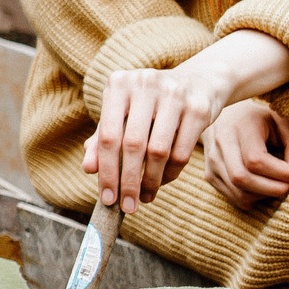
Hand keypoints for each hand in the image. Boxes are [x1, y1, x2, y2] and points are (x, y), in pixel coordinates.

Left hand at [85, 63, 231, 210]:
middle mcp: (144, 84)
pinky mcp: (198, 108)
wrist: (199, 82)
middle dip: (128, 182)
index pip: (107, 135)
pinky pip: (182, 151)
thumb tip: (88, 168)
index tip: (106, 198)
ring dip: (150, 181)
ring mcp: (174, 94)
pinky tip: (163, 182)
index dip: (106, 170)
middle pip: (132, 145)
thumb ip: (103, 138)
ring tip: (145, 197)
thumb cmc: (150, 103)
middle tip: (127, 206)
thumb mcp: (123, 113)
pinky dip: (171, 173)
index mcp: (119, 84)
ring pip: (159, 150)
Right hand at [202, 99, 288, 211]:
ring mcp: (211, 162)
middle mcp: (220, 144)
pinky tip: (266, 185)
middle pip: (243, 179)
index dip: (283, 172)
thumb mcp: (284, 123)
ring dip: (266, 195)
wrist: (226, 117)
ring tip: (281, 183)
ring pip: (240, 193)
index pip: (256, 160)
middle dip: (274, 188)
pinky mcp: (210, 176)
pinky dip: (256, 198)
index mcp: (239, 127)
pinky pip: (236, 198)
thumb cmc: (261, 120)